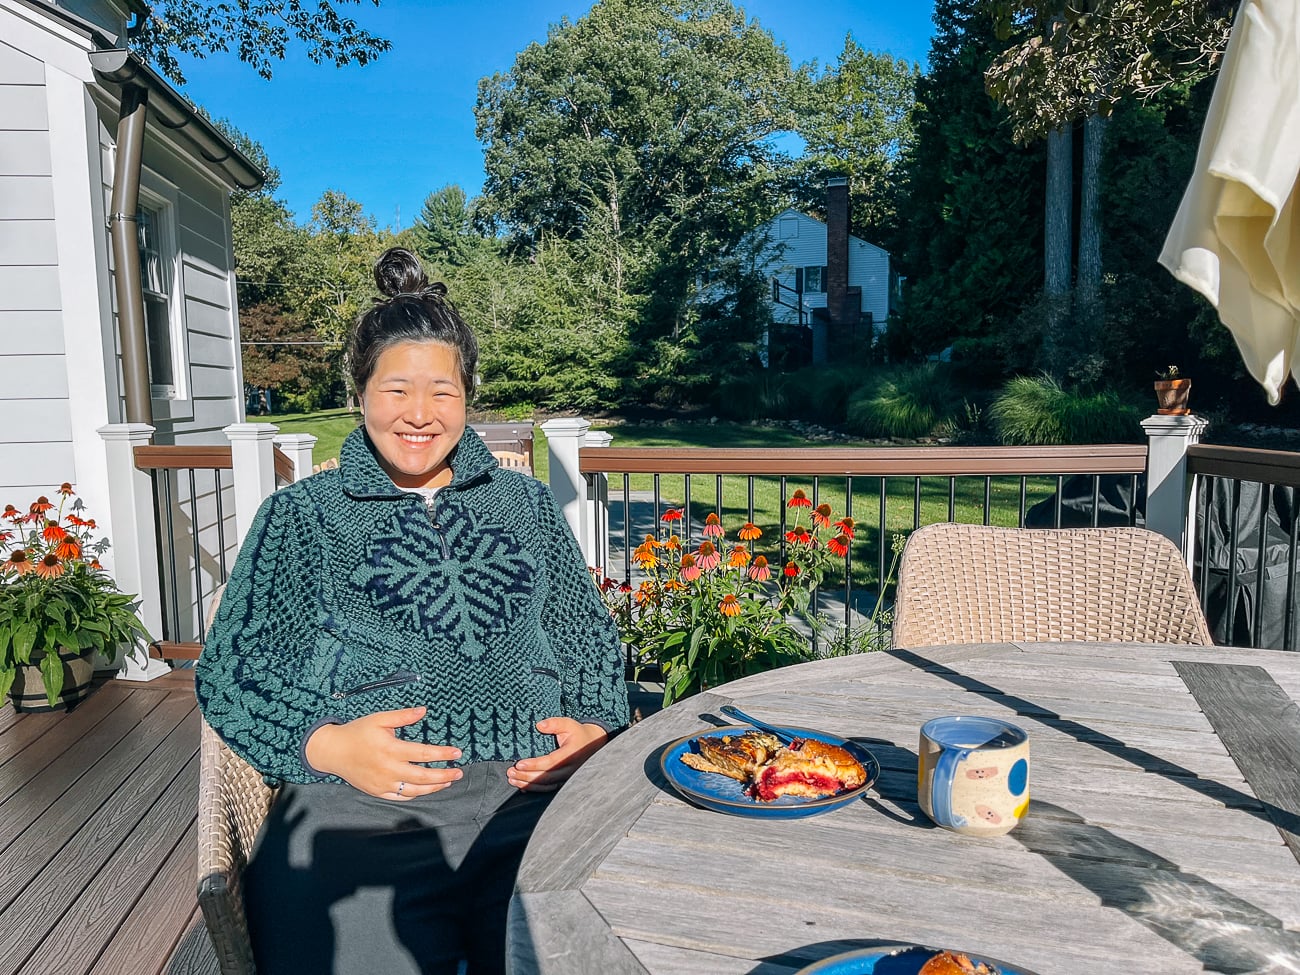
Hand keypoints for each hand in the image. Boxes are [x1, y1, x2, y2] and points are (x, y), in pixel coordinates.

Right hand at [305, 707, 462, 799]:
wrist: (333, 752)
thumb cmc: (358, 732)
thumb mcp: (379, 719)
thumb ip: (403, 716)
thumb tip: (424, 710)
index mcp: (391, 749)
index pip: (424, 753)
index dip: (443, 754)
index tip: (457, 753)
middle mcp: (388, 769)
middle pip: (423, 776)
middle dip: (444, 775)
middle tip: (459, 772)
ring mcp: (383, 783)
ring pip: (415, 790)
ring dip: (434, 787)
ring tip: (447, 781)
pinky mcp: (378, 792)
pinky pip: (401, 797)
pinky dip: (417, 794)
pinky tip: (426, 789)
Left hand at [507, 718, 609, 791]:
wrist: (593, 744)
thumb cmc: (578, 733)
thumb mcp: (569, 724)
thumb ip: (555, 723)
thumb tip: (539, 725)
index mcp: (570, 755)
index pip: (550, 762)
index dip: (534, 765)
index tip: (519, 764)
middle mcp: (569, 770)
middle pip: (546, 777)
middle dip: (526, 776)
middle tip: (510, 772)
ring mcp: (567, 778)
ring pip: (546, 786)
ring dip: (528, 784)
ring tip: (512, 780)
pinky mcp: (564, 782)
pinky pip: (549, 789)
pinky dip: (535, 790)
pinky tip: (522, 787)